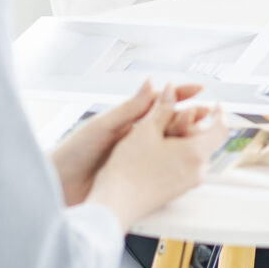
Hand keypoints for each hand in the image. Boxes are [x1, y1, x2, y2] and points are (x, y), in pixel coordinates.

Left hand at [50, 79, 205, 205]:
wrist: (59, 185)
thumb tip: (151, 82)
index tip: (199, 89)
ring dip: (187, 141)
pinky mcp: (136, 176)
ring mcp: (136, 157)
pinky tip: (188, 165)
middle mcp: (134, 136)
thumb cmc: (73, 153)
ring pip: (169, 145)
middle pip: (170, 124)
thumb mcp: (103, 126)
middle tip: (209, 116)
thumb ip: (129, 108)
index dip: (180, 95)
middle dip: (191, 118)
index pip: (159, 102)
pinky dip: (177, 164)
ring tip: (203, 137)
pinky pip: (161, 167)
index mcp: (127, 120)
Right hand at [89, 84, 227, 228]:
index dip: (219, 113)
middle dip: (196, 125)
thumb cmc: (128, 169)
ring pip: (195, 154)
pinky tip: (156, 151)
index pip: (221, 129)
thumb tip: (172, 90)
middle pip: (207, 141)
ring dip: (185, 139)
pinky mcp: (177, 191)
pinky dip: (178, 154)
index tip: (213, 105)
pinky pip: (186, 167)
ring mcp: (188, 183)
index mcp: (195, 153)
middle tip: (178, 114)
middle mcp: (197, 171)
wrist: (115, 204)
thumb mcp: (146, 130)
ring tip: (162, 132)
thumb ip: (163, 108)